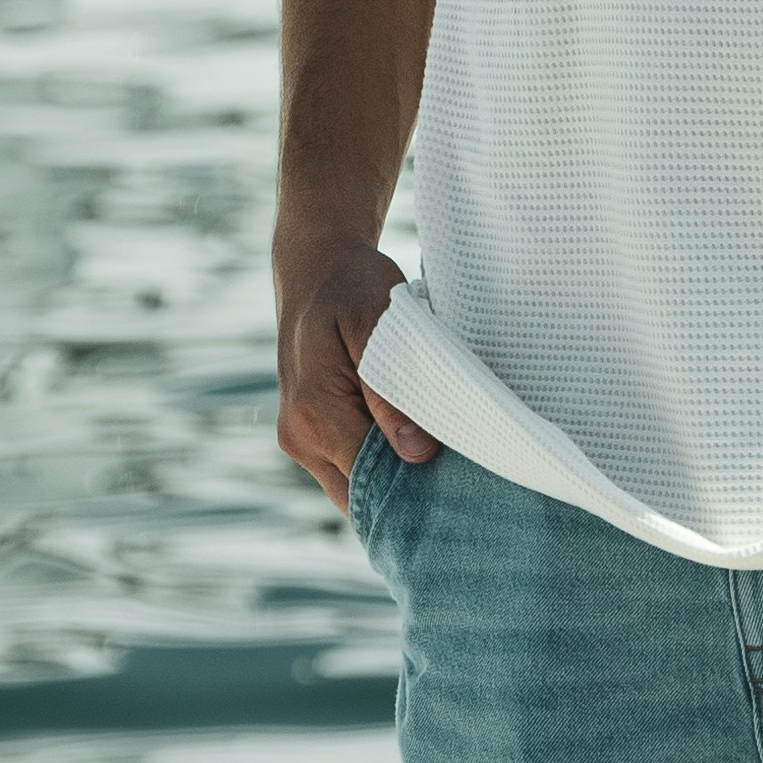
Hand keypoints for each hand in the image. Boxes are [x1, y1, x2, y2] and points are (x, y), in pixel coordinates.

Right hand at [275, 236, 441, 506]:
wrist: (314, 269)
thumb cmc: (350, 286)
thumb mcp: (373, 319)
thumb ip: (390, 388)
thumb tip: (417, 454)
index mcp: (314, 412)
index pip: (373, 478)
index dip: (419, 482)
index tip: (463, 476)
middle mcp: (300, 437)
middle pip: (364, 493)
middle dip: (409, 490)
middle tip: (462, 473)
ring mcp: (299, 441)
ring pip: (355, 488)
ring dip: (395, 479)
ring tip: (442, 456)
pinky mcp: (307, 439)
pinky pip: (347, 470)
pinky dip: (380, 465)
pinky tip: (415, 444)